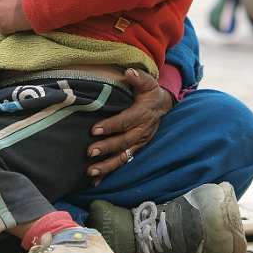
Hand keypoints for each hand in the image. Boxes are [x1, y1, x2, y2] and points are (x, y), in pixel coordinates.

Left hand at [86, 68, 173, 182]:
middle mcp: (142, 131)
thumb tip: (129, 72)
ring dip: (107, 166)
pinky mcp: (136, 150)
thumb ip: (138, 78)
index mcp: (142, 114)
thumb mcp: (148, 82)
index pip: (125, 121)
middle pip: (123, 142)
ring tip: (91, 171)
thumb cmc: (150, 92)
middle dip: (106, 148)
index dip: (110, 126)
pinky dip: (110, 173)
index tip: (94, 130)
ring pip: (123, 157)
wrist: (163, 106)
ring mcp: (139, 143)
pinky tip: (96, 181)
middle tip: (89, 152)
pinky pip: (123, 163)